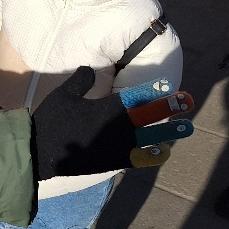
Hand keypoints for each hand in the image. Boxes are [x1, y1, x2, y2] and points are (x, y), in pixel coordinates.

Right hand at [31, 67, 193, 179]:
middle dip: (169, 107)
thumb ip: (81, 80)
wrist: (42, 151)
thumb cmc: (51, 120)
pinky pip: (138, 158)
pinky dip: (152, 155)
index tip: (168, 84)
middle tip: (187, 101)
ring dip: (168, 132)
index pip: (135, 96)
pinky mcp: (113, 161)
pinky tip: (162, 152)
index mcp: (107, 107)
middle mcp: (118, 126)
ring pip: (150, 137)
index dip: (153, 89)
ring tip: (185, 128)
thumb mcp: (63, 94)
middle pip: (149, 115)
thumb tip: (90, 67)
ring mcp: (118, 145)